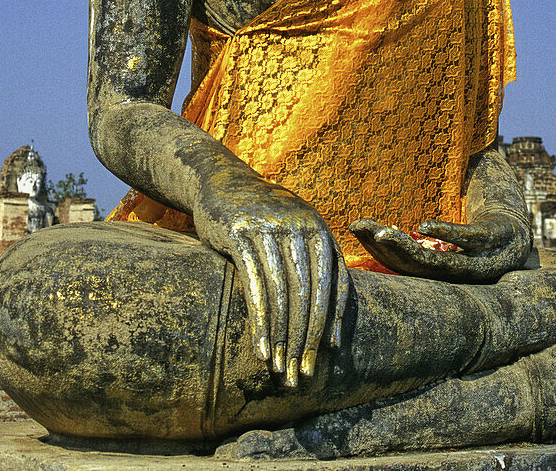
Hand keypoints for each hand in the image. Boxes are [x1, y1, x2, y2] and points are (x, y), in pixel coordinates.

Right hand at [193, 171, 348, 385]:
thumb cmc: (264, 220)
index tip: (324, 357)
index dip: (330, 323)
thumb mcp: (295, 236)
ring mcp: (269, 226)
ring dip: (282, 336)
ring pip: (282, 292)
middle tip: (299, 374)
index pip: (333, 284)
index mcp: (319, 229)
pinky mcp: (239, 231)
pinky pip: (254, 284)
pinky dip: (260, 321)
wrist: (221, 181)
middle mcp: (299, 225)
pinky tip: (260, 348)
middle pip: (309, 292)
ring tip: (279, 368)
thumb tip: (332, 335)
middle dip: (305, 338)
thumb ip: (315, 272)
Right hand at [349, 211, 531, 282]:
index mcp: (444, 278)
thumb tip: (377, 237)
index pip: (404, 268)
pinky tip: (424, 226)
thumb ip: (418, 247)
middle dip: (386, 249)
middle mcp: (461, 277)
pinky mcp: (495, 239)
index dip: (378, 251)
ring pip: (440, 261)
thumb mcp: (445, 247)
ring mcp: (481, 261)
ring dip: (408, 248)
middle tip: (362, 228)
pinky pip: (470, 239)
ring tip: (383, 232)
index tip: (356, 228)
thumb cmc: (473, 240)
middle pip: (417, 267)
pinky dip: (447, 234)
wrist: (516, 232)